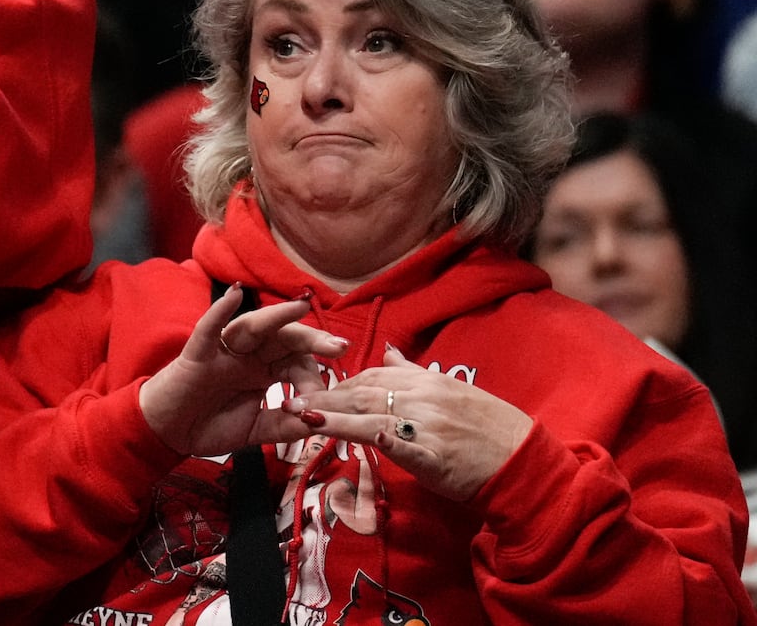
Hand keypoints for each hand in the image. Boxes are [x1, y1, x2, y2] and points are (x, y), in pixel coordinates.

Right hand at [139, 285, 348, 457]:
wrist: (168, 433)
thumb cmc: (210, 426)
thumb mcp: (256, 430)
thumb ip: (285, 425)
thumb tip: (321, 421)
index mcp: (263, 371)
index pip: (296, 365)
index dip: (314, 380)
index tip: (323, 404)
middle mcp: (248, 356)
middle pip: (283, 340)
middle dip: (312, 340)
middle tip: (340, 346)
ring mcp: (223, 352)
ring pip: (253, 327)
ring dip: (277, 316)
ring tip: (301, 306)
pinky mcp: (197, 354)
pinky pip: (209, 329)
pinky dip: (219, 311)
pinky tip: (233, 294)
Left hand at [283, 346, 533, 501]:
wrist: (524, 462)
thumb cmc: (487, 427)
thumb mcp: (451, 390)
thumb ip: (414, 372)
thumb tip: (389, 350)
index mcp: (426, 382)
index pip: (372, 375)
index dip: (340, 382)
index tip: (312, 388)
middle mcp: (424, 400)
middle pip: (365, 393)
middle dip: (325, 397)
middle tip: (289, 401)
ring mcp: (429, 429)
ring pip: (374, 417)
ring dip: (336, 417)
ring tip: (303, 416)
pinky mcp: (436, 459)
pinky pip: (407, 448)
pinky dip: (386, 440)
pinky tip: (362, 437)